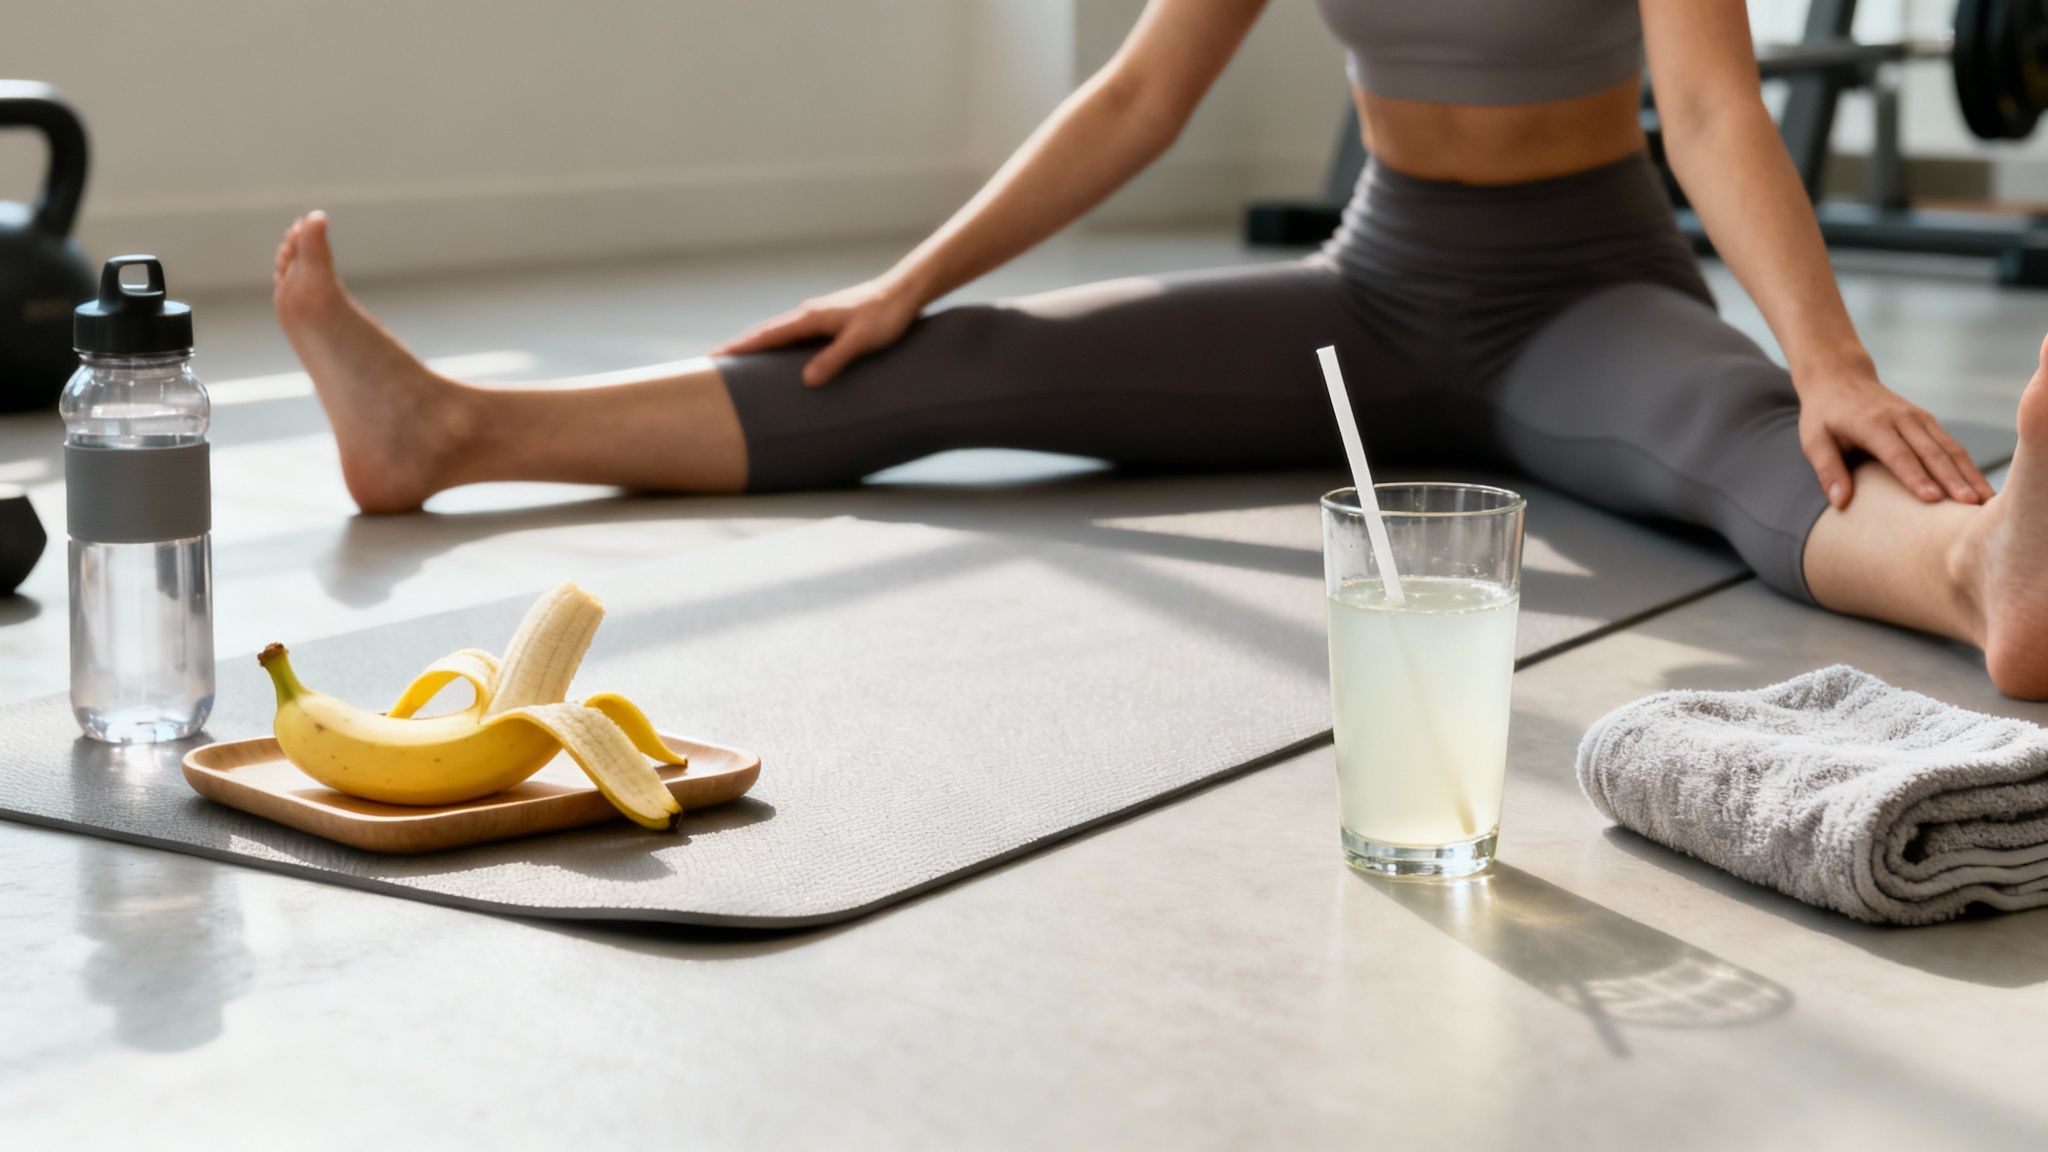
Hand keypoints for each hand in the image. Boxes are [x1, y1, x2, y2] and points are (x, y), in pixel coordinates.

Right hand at [712, 276, 923, 386]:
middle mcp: (807, 315)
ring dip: (756, 347)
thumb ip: (834, 359)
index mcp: (809, 318)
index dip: (738, 348)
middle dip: (738, 348)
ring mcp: (817, 317)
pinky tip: (779, 358)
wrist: (903, 292)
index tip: (713, 358)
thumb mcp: (860, 340)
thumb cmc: (885, 316)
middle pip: (764, 333)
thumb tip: (806, 381)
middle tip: (713, 364)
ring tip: (737, 364)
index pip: (765, 335)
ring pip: (777, 334)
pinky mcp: (828, 321)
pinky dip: (777, 346)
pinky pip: (793, 336)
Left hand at [1796, 366, 1993, 508]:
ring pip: (1949, 448)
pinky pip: (1952, 445)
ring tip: (1985, 501)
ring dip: (1968, 473)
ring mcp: (1918, 418)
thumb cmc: (1824, 415)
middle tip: (1970, 506)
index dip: (1915, 477)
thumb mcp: (1813, 440)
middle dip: (1952, 479)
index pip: (1897, 454)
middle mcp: (1900, 418)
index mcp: (1871, 423)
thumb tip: (1840, 502)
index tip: (1932, 499)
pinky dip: (1967, 465)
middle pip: (1931, 452)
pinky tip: (1979, 486)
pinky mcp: (1927, 421)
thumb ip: (1827, 470)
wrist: (1840, 376)